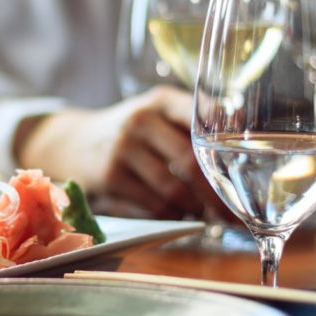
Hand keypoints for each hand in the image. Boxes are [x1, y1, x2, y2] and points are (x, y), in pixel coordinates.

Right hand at [18, 86, 229, 219]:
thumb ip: (192, 122)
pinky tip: (174, 213)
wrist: (69, 142)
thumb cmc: (129, 133)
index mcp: (160, 100)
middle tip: (233, 211)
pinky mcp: (110, 176)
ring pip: (173, 189)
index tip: (247, 163)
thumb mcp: (155, 114)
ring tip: (202, 212)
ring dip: (193, 208)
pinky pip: (152, 205)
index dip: (225, 139)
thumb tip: (242, 135)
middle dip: (216, 193)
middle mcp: (141, 118)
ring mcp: (122, 147)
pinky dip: (170, 215)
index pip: (201, 113)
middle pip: (190, 161)